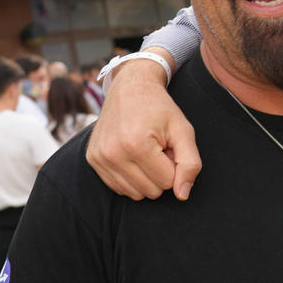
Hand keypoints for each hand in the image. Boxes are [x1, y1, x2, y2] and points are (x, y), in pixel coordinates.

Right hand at [85, 57, 200, 200]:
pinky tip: (132, 155)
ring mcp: (99, 157)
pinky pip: (120, 188)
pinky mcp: (92, 160)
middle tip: (157, 147)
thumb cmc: (160, 109)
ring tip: (145, 151)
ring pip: (135, 194)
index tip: (168, 145)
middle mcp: (112, 153)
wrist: (129, 87)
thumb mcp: (183, 130)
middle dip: (160, 172)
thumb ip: (190, 163)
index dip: (174, 164)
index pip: (168, 182)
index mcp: (136, 144)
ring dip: (146, 176)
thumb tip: (182, 195)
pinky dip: (131, 177)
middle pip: (152, 191)